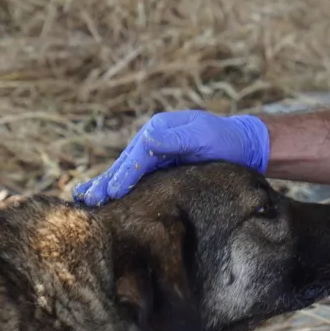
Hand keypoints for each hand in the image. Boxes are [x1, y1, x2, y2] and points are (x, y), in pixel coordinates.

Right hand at [72, 110, 269, 205]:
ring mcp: (155, 154)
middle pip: (125, 163)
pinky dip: (119, 187)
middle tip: (89, 201)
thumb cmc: (227, 140)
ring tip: (86, 201)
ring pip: (126, 172)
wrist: (243, 145)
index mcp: (160, 128)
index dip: (125, 174)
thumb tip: (147, 139)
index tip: (113, 192)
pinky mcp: (160, 168)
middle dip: (107, 182)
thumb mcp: (205, 136)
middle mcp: (153, 140)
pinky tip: (104, 197)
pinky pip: (136, 178)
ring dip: (107, 186)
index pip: (138, 155)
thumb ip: (177, 138)